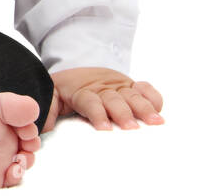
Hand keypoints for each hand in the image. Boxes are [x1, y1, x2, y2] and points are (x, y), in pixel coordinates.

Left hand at [42, 67, 163, 132]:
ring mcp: (118, 84)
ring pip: (132, 94)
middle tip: (132, 129)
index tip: (104, 129)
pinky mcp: (130, 84)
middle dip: (123, 113)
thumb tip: (37, 127)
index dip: (97, 114)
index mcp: (81, 91)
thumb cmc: (63, 89)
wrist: (75, 67)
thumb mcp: (50, 96)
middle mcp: (102, 86)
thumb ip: (46, 110)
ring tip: (155, 122)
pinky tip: (159, 109)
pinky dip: (153, 96)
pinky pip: (144, 87)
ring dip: (144, 108)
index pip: (90, 101)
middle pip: (114, 99)